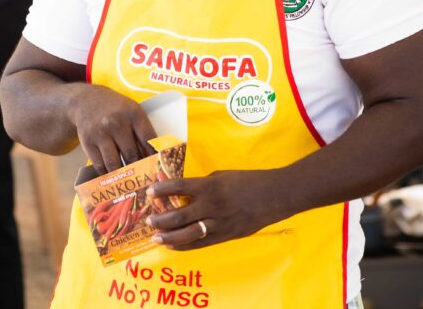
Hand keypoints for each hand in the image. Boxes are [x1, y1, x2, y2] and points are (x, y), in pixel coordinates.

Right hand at [68, 85, 157, 173]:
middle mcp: (117, 123)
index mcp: (134, 115)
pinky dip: (107, 174)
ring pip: (114, 164)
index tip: (156, 170)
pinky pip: (100, 165)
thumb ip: (142, 131)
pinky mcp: (88, 142)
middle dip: (138, 170)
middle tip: (142, 181)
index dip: (154, 158)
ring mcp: (101, 133)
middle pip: (132, 155)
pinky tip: (112, 177)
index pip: (149, 141)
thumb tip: (154, 158)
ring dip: (122, 175)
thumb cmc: (116, 109)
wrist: (87, 100)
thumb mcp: (132, 111)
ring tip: (128, 182)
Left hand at [146, 170, 279, 250]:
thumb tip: (184, 194)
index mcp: (211, 186)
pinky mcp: (227, 236)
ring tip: (156, 237)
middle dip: (161, 219)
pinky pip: (202, 243)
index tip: (149, 191)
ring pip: (188, 234)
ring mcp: (220, 223)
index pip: (179, 187)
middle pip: (180, 216)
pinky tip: (174, 245)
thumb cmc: (248, 181)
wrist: (274, 196)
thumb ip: (203, 185)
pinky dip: (186, 245)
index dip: (162, 190)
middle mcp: (212, 206)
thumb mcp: (222, 176)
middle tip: (148, 220)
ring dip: (169, 237)